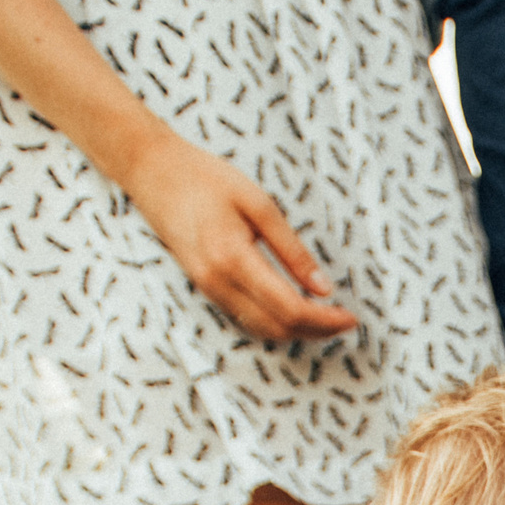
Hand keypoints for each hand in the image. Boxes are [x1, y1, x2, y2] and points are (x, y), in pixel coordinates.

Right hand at [122, 131, 360, 342]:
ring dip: (297, 331)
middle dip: (316, 331)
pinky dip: (275, 322)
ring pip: (260, 328)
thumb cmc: (205, 178)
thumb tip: (323, 288)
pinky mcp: (204, 287)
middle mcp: (218, 282)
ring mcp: (207, 288)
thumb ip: (292, 249)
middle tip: (346, 322)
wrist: (151, 172)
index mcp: (234, 259)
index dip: (325, 320)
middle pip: (277, 327)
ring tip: (327, 320)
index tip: (352, 317)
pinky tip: (295, 311)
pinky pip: (245, 318)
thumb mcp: (258, 204)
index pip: (289, 308)